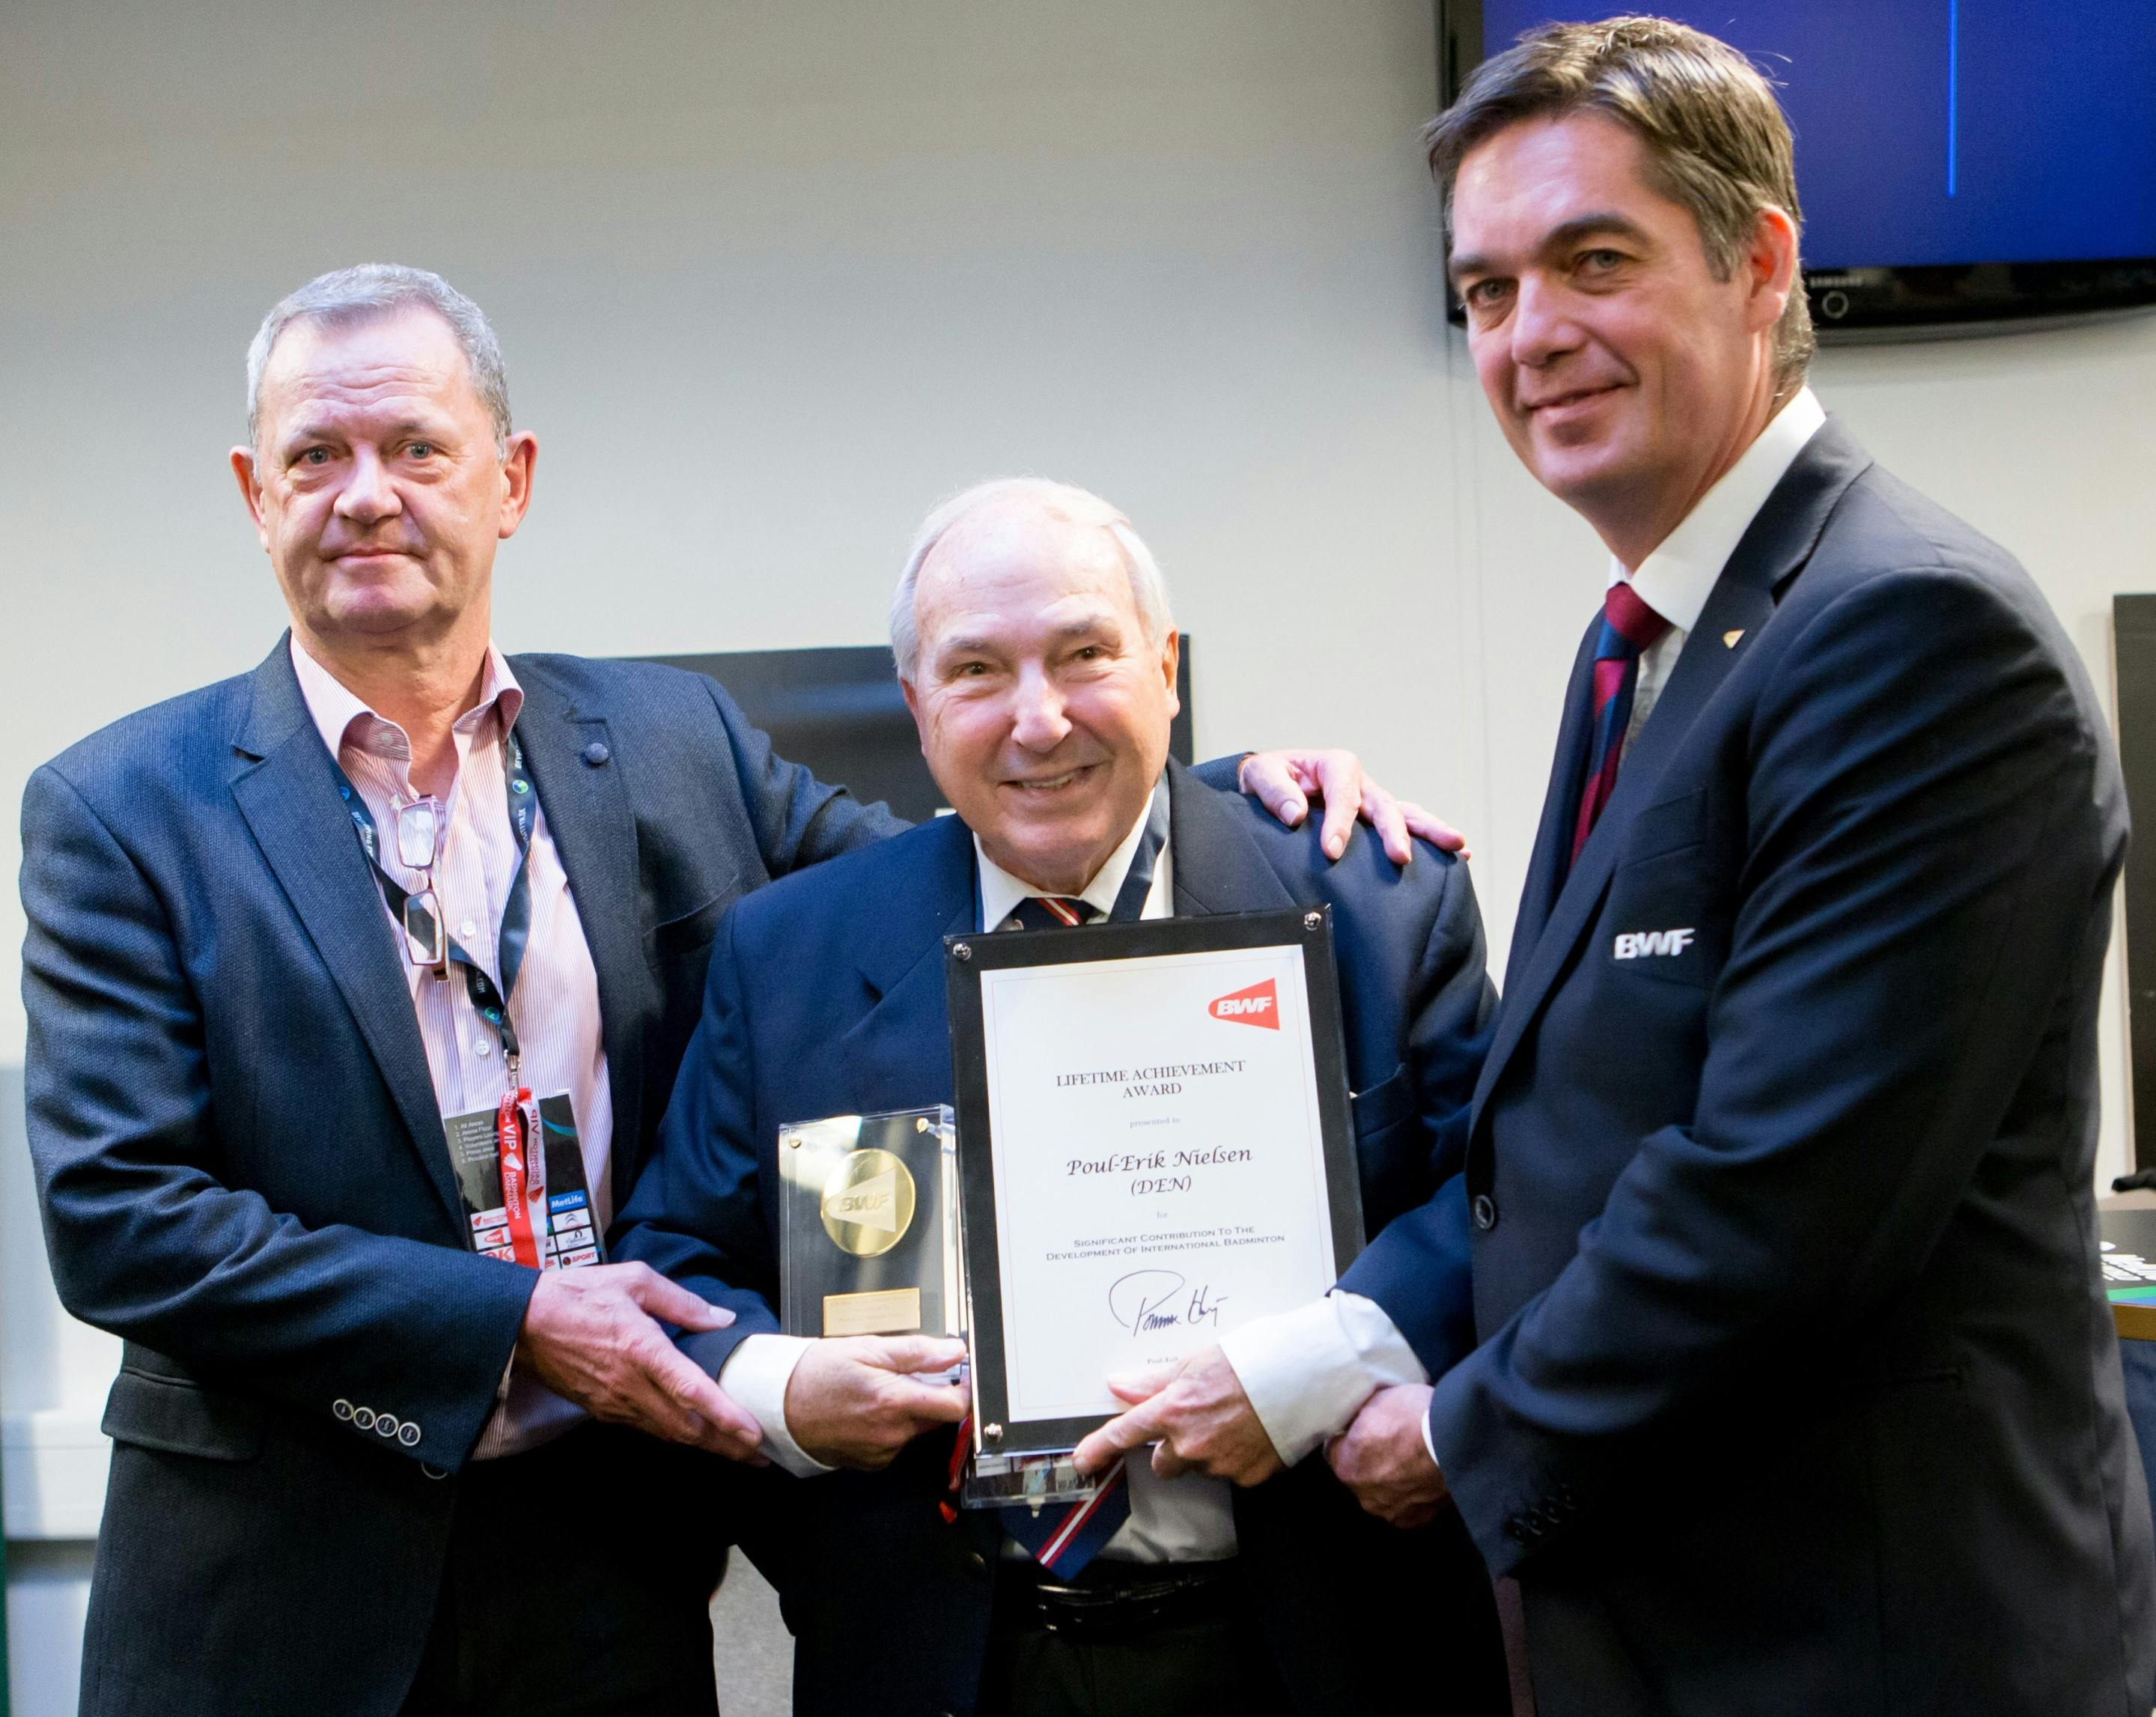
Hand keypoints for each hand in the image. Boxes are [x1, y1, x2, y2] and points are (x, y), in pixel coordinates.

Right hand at [514, 1263, 764, 1461]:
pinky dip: (675, 1436)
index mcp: (642, 1349)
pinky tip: (694, 1435)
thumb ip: (682, 1302)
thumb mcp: (635, 1281)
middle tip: (760, 1457)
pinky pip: (646, 1428)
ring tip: (737, 1452)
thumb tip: (721, 1319)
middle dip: (726, 1447)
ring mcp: (614, 1403)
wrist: (522, 1322)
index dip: (725, 1417)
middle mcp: (630, 1385)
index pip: (691, 1392)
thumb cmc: (578, 1294)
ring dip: (704, 1446)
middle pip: (686, 1428)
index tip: (753, 1435)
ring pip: (667, 1434)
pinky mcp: (601, 1410)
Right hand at [784, 1335, 969, 1469]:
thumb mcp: (867, 1348)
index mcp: (894, 1402)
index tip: (960, 1375)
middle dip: (931, 1395)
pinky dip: (891, 1427)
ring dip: (909, 1411)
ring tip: (878, 1391)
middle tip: (905, 1374)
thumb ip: (916, 1352)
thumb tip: (954, 1351)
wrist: (778, 1404)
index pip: (955, 1406)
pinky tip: (868, 1411)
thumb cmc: (818, 1372)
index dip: (965, 1388)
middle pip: (937, 1417)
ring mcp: (881, 1451)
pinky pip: (896, 1443)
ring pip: (915, 1430)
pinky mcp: (870, 1462)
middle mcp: (892, 1433)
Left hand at [1070, 1346, 1282, 1485]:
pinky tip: (1252, 1434)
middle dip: (1173, 1448)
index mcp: (1174, 1410)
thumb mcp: (1195, 1362)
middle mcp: (1192, 1443)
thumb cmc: (1250, 1359)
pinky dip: (1236, 1458)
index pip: (1126, 1434)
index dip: (1100, 1448)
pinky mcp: (1248, 1478)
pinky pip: (1230, 1474)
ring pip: (1198, 1468)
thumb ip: (1155, 1382)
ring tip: (1233, 1421)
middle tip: (1199, 1420)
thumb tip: (1119, 1385)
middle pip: (1163, 1463)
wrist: (1303, 1375)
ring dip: (1206, 1452)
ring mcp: (1220, 1464)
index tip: (1082, 1461)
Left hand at [1238, 751, 1470, 864]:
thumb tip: (1296, 813)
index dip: (1340, 823)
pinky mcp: (1373, 818)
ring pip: (1405, 813)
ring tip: (1458, 846)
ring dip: (1430, 830)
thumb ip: (1275, 790)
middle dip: (1394, 831)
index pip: (1343, 794)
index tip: (1331, 852)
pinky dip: (1430, 839)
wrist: (1269, 784)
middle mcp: (1359, 781)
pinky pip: (1405, 825)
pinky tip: (1460, 854)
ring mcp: (1371, 800)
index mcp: (1335, 765)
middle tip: (1400, 857)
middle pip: (1384, 805)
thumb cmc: (1267, 777)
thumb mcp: (1260, 775)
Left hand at [1326, 1383, 1446, 1527]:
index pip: (1336, 1450)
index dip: (1350, 1436)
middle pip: (1361, 1475)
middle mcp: (1365, 1496)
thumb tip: (1357, 1420)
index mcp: (1346, 1466)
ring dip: (1394, 1481)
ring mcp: (1393, 1510)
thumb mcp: (1374, 1401)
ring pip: (1385, 1493)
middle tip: (1393, 1442)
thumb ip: (1360, 1418)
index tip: (1364, 1427)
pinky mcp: (1419, 1518)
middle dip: (1372, 1461)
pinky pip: (1410, 1506)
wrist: (1455, 1439)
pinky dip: (1415, 1494)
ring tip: (1413, 1460)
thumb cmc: (1412, 1415)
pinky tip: (1425, 1476)